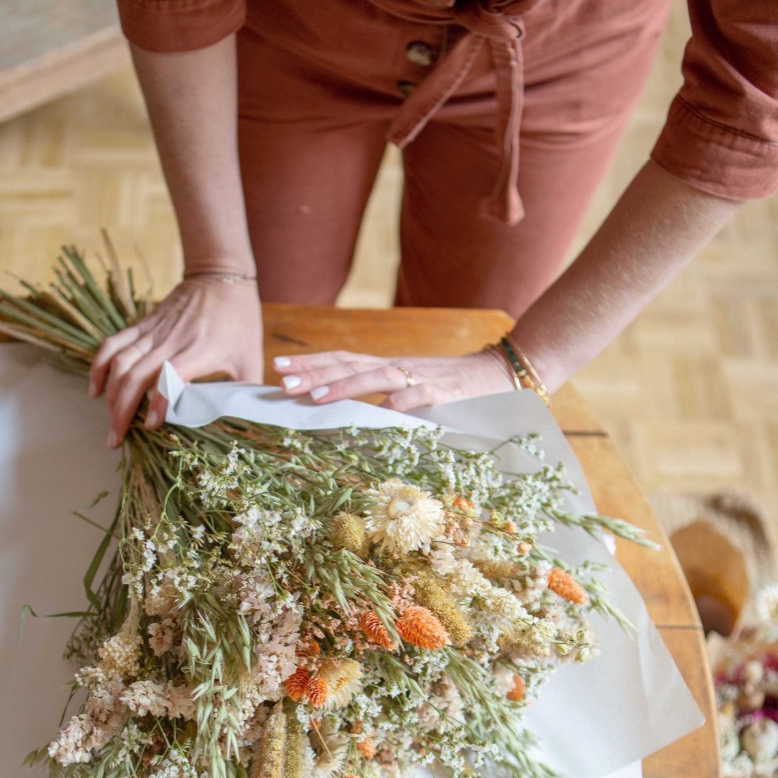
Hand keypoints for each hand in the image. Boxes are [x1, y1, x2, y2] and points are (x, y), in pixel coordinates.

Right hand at [90, 278, 263, 443]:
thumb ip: (246, 393)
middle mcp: (171, 340)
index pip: (171, 376)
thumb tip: (245, 427)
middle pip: (136, 376)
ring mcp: (153, 331)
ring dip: (111, 395)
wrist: (220, 276)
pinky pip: (113, 344)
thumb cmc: (239, 321)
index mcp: (200, 350)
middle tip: (117, 439)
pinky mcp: (142, 324)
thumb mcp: (251, 358)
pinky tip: (96, 390)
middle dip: (122, 411)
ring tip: (110, 423)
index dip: (159, 402)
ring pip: (121, 362)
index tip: (150, 427)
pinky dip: (100, 367)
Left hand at [271, 347, 515, 411]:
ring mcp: (420, 379)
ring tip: (315, 397)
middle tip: (282, 380)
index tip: (278, 368)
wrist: (499, 373)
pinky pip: (420, 398)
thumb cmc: (450, 388)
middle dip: (314, 373)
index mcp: (387, 367)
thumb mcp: (410, 390)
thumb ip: (382, 400)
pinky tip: (382, 412)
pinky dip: (401, 404)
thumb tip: (347, 417)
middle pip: (349, 364)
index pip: (342, 360)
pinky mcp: (444, 394)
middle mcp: (397, 368)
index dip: (311, 363)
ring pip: (376, 378)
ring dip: (345, 387)